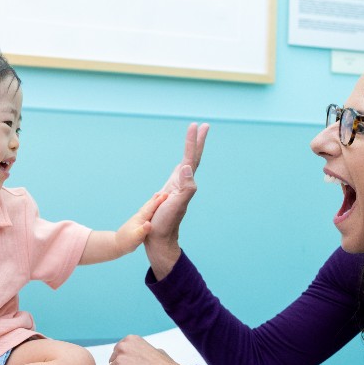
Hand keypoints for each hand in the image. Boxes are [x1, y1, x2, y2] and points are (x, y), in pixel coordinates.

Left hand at [113, 192, 168, 254]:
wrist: (117, 244)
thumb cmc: (127, 241)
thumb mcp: (136, 237)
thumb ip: (143, 230)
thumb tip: (149, 224)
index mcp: (140, 219)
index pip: (151, 208)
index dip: (158, 201)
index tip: (166, 194)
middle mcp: (139, 217)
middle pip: (149, 205)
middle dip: (157, 199)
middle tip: (165, 192)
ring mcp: (138, 219)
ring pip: (147, 208)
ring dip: (153, 202)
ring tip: (158, 196)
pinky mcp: (138, 223)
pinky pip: (146, 212)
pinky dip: (150, 208)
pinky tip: (151, 209)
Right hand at [147, 122, 208, 279]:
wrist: (160, 238)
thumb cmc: (166, 223)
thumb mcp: (176, 205)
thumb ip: (185, 187)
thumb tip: (188, 167)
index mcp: (185, 183)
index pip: (192, 158)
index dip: (193, 142)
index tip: (196, 126)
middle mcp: (184, 183)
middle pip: (193, 158)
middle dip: (197, 141)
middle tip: (203, 126)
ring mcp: (177, 186)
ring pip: (187, 163)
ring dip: (192, 149)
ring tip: (195, 136)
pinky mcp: (170, 191)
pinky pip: (179, 171)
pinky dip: (183, 161)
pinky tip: (183, 162)